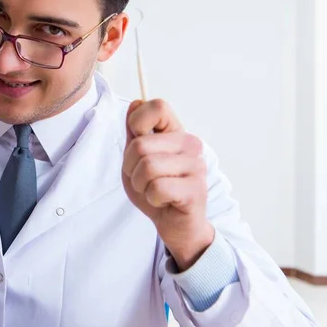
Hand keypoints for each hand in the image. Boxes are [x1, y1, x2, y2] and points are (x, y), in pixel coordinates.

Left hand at [122, 99, 213, 270]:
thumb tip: (136, 103)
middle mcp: (190, 144)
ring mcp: (196, 166)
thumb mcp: (136, 157)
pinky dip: (151, 198)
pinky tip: (163, 201)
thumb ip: (135, 131)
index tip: (138, 144)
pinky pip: (157, 188)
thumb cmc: (155, 188)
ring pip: (147, 168)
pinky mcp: (195, 190)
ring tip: (152, 190)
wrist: (174, 224)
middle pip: (140, 145)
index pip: (156, 106)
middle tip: (143, 179)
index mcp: (176, 132)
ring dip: (140, 185)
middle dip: (130, 167)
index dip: (137, 124)